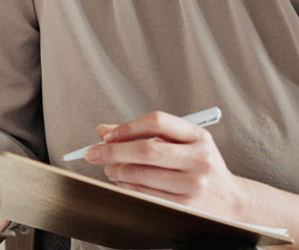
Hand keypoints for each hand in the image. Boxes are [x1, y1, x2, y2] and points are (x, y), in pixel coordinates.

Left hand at [86, 111, 252, 221]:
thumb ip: (144, 134)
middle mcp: (199, 158)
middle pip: (146, 150)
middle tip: (94, 153)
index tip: (107, 135)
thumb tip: (104, 131)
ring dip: (117, 171)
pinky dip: (127, 188)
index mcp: (198, 135)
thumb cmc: (200, 168)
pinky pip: (147, 194)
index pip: (157, 121)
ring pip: (142, 174)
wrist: (232, 201)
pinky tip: (122, 183)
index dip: (127, 127)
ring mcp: (195, 183)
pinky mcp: (187, 204)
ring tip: (110, 169)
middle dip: (113, 151)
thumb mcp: (181, 143)